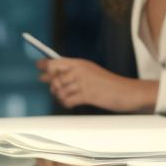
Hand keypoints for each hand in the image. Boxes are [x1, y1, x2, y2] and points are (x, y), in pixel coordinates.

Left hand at [36, 58, 156, 111]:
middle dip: (50, 83)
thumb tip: (50, 75)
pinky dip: (66, 104)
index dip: (44, 64)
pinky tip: (71, 103)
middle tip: (55, 88)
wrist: (127, 91)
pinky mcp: (87, 95)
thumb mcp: (91, 72)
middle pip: (53, 75)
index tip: (39, 66)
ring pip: (58, 90)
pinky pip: (67, 101)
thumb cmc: (108, 83)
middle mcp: (80, 70)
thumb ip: (74, 72)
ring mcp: (83, 82)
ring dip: (59, 96)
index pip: (56, 61)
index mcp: (80, 63)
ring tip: (66, 98)